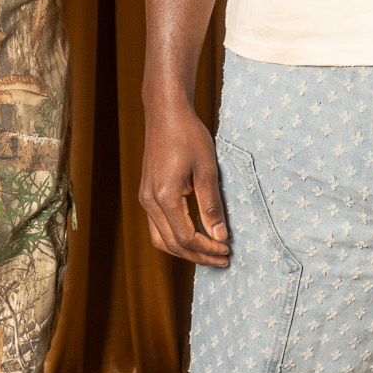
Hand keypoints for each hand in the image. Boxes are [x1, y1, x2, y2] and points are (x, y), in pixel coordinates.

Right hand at [139, 89, 230, 266]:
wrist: (166, 114)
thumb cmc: (189, 136)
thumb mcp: (207, 170)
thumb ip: (211, 205)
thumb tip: (220, 236)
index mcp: (165, 197)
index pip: (186, 238)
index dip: (207, 249)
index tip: (227, 250)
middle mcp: (150, 202)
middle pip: (172, 244)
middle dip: (198, 255)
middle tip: (223, 258)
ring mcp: (145, 198)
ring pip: (161, 239)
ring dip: (185, 250)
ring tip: (209, 252)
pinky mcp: (147, 193)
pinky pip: (158, 226)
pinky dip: (175, 237)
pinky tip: (195, 235)